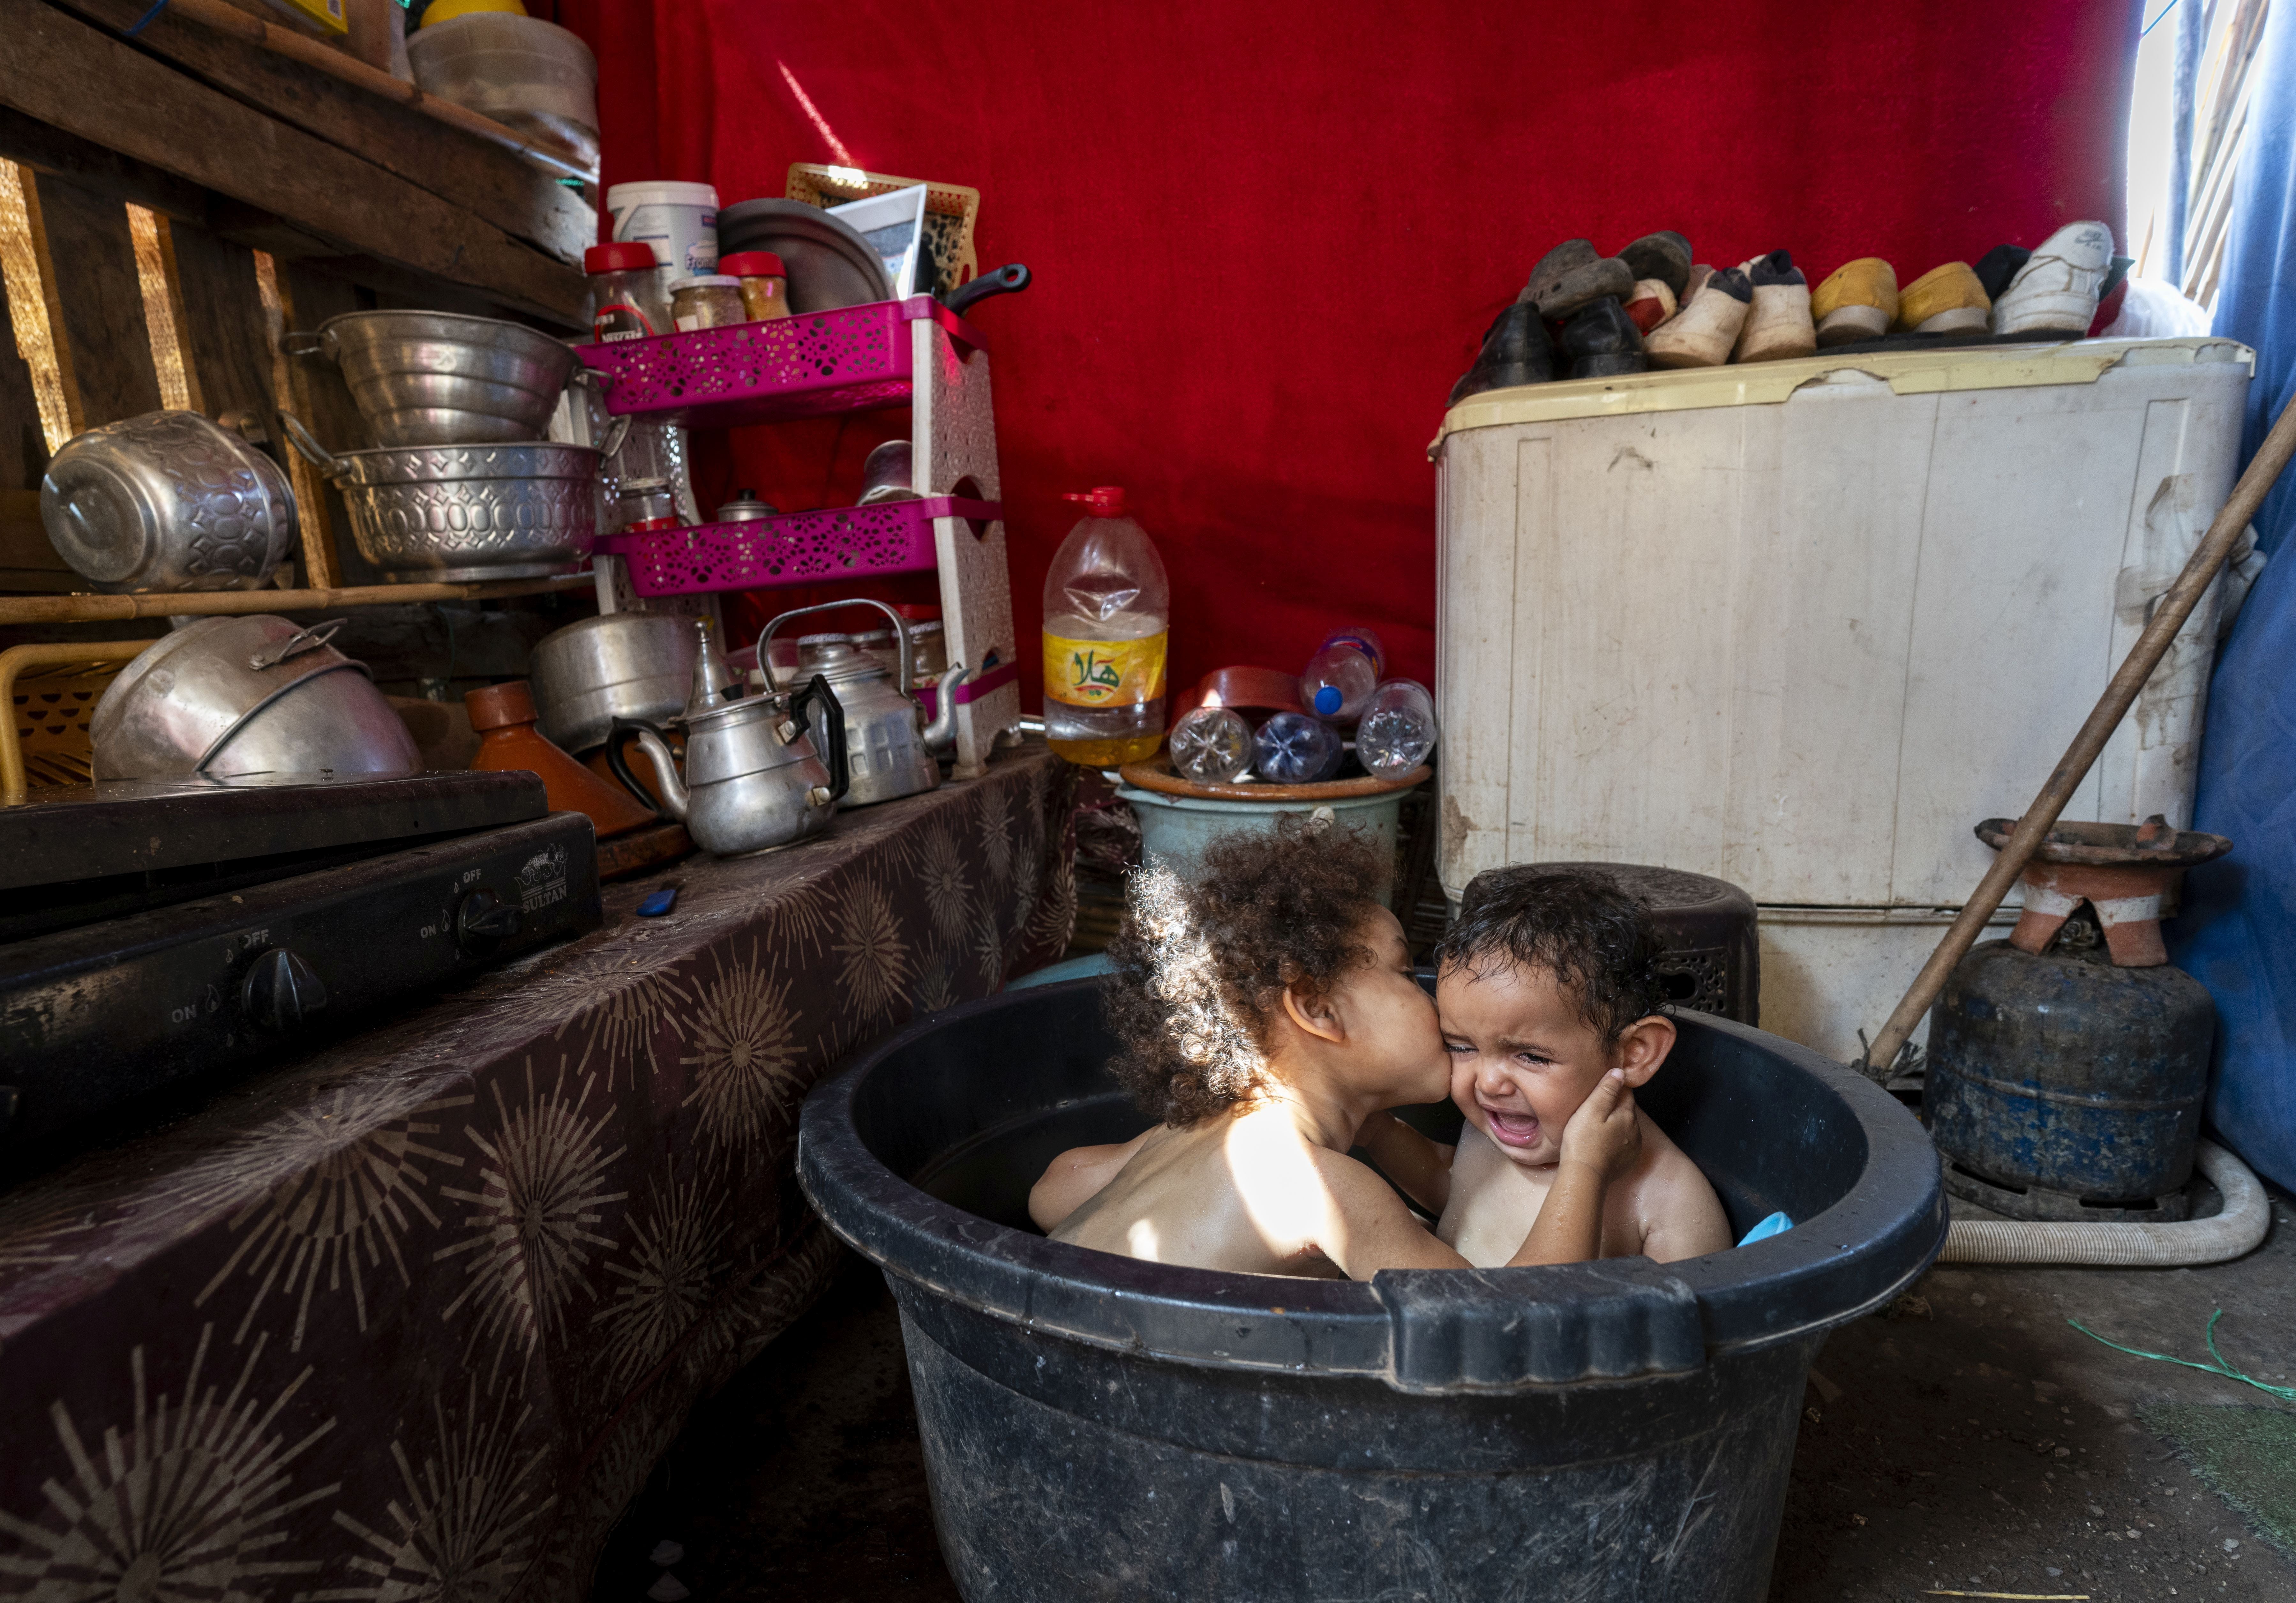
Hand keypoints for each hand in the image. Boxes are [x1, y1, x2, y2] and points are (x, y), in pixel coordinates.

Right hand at [1559, 1069, 1639, 1183]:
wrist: (1584, 1175)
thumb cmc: (1583, 1140)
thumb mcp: (1591, 1109)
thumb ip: (1607, 1089)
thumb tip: (1620, 1072)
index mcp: (1627, 1115)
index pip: (1626, 1094)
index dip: (1614, 1089)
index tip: (1601, 1089)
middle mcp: (1636, 1131)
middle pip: (1627, 1111)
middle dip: (1615, 1107)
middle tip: (1595, 1108)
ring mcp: (1633, 1148)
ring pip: (1626, 1127)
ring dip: (1616, 1124)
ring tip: (1596, 1125)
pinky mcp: (1627, 1161)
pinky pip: (1624, 1143)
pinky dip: (1616, 1140)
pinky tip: (1602, 1142)